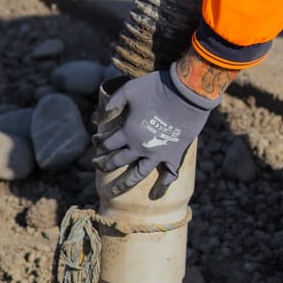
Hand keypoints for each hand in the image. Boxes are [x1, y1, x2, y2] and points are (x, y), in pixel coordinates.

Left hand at [93, 64, 216, 198]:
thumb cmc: (157, 88)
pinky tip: (157, 194)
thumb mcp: (129, 90)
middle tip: (95, 165)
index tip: (95, 140)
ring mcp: (158, 154)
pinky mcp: (174, 155)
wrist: (188, 93)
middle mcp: (140, 147)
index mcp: (128, 132)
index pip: (106, 143)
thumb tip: (94, 119)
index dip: (98, 142)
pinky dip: (163, 185)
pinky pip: (169, 175)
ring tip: (114, 191)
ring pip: (138, 174)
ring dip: (124, 183)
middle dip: (103, 164)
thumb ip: (111, 104)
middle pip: (117, 161)